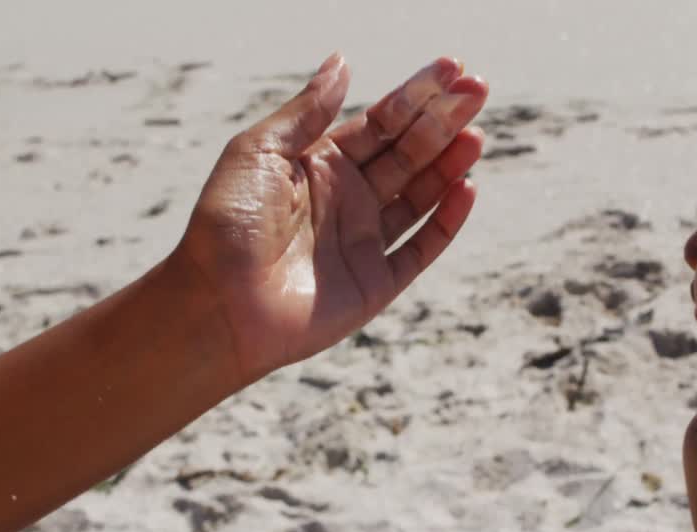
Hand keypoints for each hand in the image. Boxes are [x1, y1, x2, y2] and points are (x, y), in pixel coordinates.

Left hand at [176, 54, 487, 382]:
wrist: (218, 304)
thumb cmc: (227, 224)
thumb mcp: (259, 151)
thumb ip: (307, 111)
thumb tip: (343, 61)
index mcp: (319, 164)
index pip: (381, 122)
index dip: (417, 96)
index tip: (451, 68)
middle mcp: (346, 199)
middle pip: (408, 152)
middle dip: (444, 121)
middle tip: (478, 88)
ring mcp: (362, 242)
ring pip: (420, 195)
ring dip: (450, 163)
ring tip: (476, 135)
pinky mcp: (375, 284)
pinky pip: (420, 248)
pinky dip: (446, 221)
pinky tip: (466, 188)